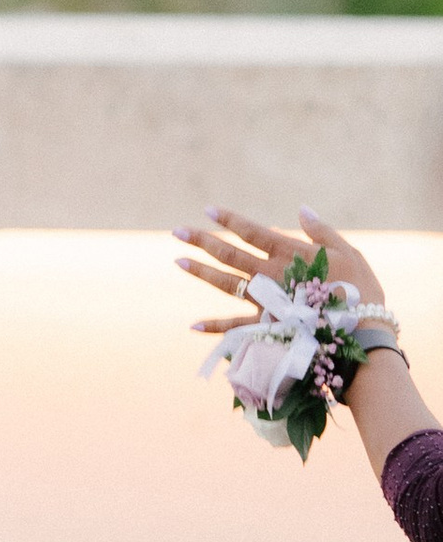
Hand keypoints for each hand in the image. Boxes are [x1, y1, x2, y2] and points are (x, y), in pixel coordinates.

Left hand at [174, 203, 384, 332]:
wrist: (364, 331)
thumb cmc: (361, 289)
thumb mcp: (348, 252)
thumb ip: (321, 231)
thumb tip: (301, 209)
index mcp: (290, 253)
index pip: (251, 231)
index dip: (228, 219)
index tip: (207, 209)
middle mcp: (271, 274)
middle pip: (230, 254)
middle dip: (202, 241)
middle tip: (177, 231)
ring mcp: (266, 301)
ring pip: (226, 283)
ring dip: (201, 272)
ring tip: (179, 261)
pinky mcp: (267, 327)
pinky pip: (235, 327)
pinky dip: (215, 327)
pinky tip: (194, 325)